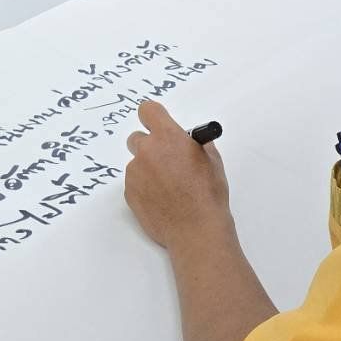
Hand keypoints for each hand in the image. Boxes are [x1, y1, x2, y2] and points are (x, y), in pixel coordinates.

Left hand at [125, 100, 232, 248]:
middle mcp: (147, 151)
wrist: (196, 230)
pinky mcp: (129, 192)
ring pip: (137, 163)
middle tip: (165, 162)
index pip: (148, 111)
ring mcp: (135, 173)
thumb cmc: (208, 194)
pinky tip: (162, 200)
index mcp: (167, 137)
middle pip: (137, 138)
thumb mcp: (212, 160)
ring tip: (169, 189)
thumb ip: (196, 144)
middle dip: (149, 146)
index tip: (158, 124)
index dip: (153, 117)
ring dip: (148, 170)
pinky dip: (144, 187)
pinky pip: (134, 183)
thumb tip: (189, 140)